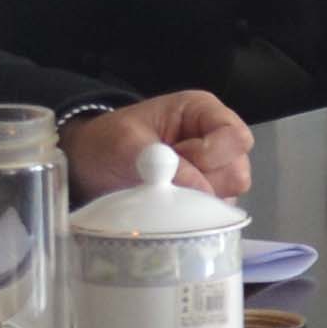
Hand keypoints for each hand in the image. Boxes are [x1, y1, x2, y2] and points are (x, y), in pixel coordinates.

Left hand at [70, 91, 252, 202]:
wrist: (89, 164)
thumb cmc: (107, 141)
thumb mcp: (123, 141)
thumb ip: (157, 159)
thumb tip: (194, 187)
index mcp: (203, 113)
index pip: (236, 137)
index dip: (212, 154)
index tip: (178, 159)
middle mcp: (216, 141)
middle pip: (237, 172)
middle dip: (201, 181)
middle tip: (164, 176)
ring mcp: (213, 173)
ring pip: (229, 197)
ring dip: (194, 200)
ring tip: (161, 188)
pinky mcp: (205, 197)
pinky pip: (214, 214)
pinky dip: (190, 214)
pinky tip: (166, 203)